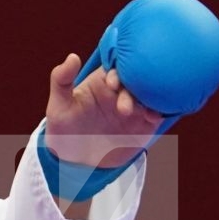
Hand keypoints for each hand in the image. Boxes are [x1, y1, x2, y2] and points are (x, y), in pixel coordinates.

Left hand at [45, 53, 164, 169]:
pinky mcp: (146, 123)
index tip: (112, 83)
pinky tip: (153, 117)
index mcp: (103, 81)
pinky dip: (160, 111)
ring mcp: (136, 106)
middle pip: (137, 80)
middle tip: (123, 109)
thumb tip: (72, 56)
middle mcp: (122, 90)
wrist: (79, 163)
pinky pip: (159, 112)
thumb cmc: (65, 131)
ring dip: (149, 99)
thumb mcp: (58, 107)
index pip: (116, 67)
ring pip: (150, 94)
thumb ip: (61, 80)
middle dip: (133, 90)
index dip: (117, 72)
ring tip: (142, 113)